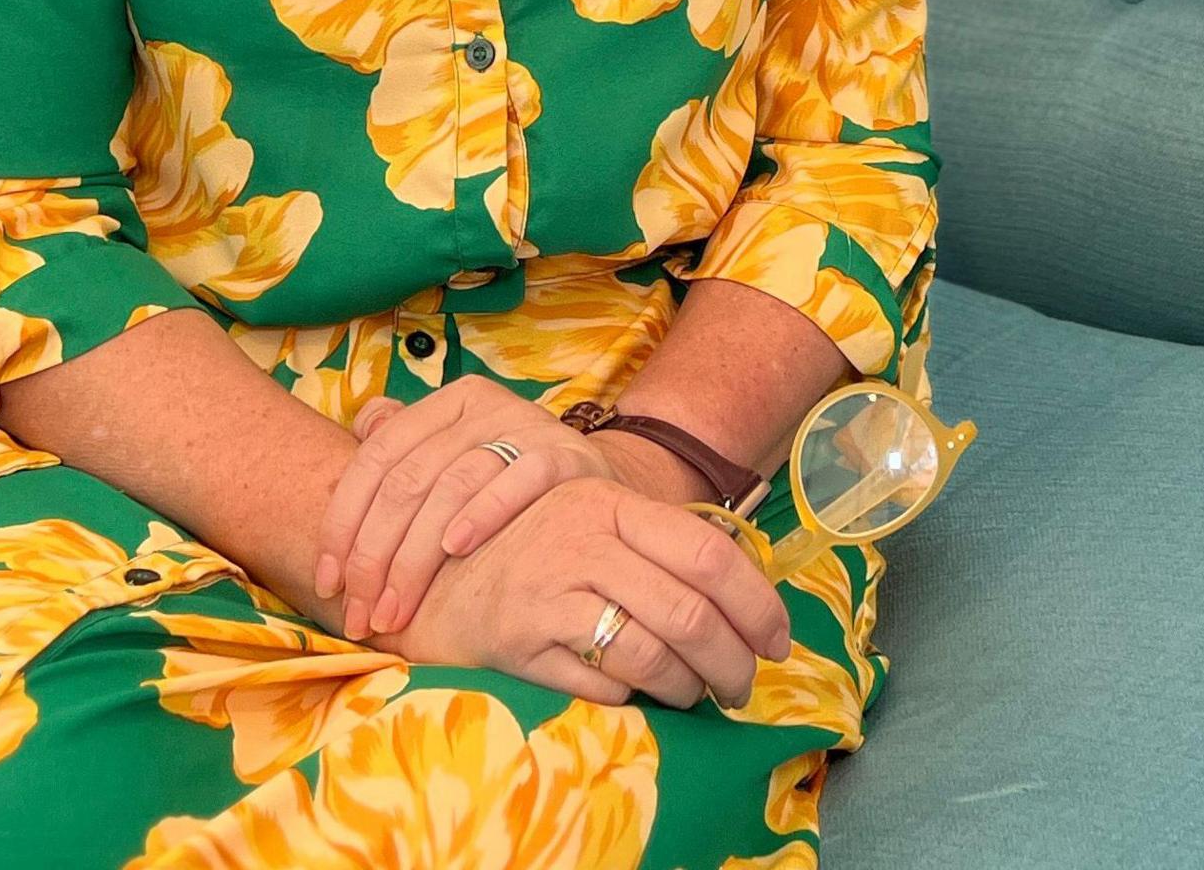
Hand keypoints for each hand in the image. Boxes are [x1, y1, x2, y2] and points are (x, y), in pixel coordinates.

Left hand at [317, 378, 631, 641]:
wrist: (597, 488)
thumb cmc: (509, 487)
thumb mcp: (455, 459)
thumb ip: (407, 448)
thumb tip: (362, 424)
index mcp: (446, 404)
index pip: (376, 458)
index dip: (343, 522)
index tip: (329, 583)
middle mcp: (483, 405)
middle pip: (408, 480)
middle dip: (374, 556)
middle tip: (361, 614)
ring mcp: (526, 425)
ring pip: (451, 486)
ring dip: (416, 557)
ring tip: (396, 609)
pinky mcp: (565, 455)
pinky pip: (517, 481)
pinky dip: (482, 512)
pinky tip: (455, 549)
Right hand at [359, 473, 794, 707]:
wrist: (426, 576)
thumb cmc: (528, 555)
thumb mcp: (591, 526)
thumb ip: (655, 547)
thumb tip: (747, 597)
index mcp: (609, 504)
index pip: (709, 552)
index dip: (756, 604)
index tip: (777, 641)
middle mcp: (582, 540)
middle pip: (690, 614)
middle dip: (732, 663)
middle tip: (742, 687)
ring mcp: (549, 590)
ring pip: (653, 654)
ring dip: (689, 688)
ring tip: (696, 696)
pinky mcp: (520, 640)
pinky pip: (604, 683)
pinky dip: (633, 698)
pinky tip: (636, 695)